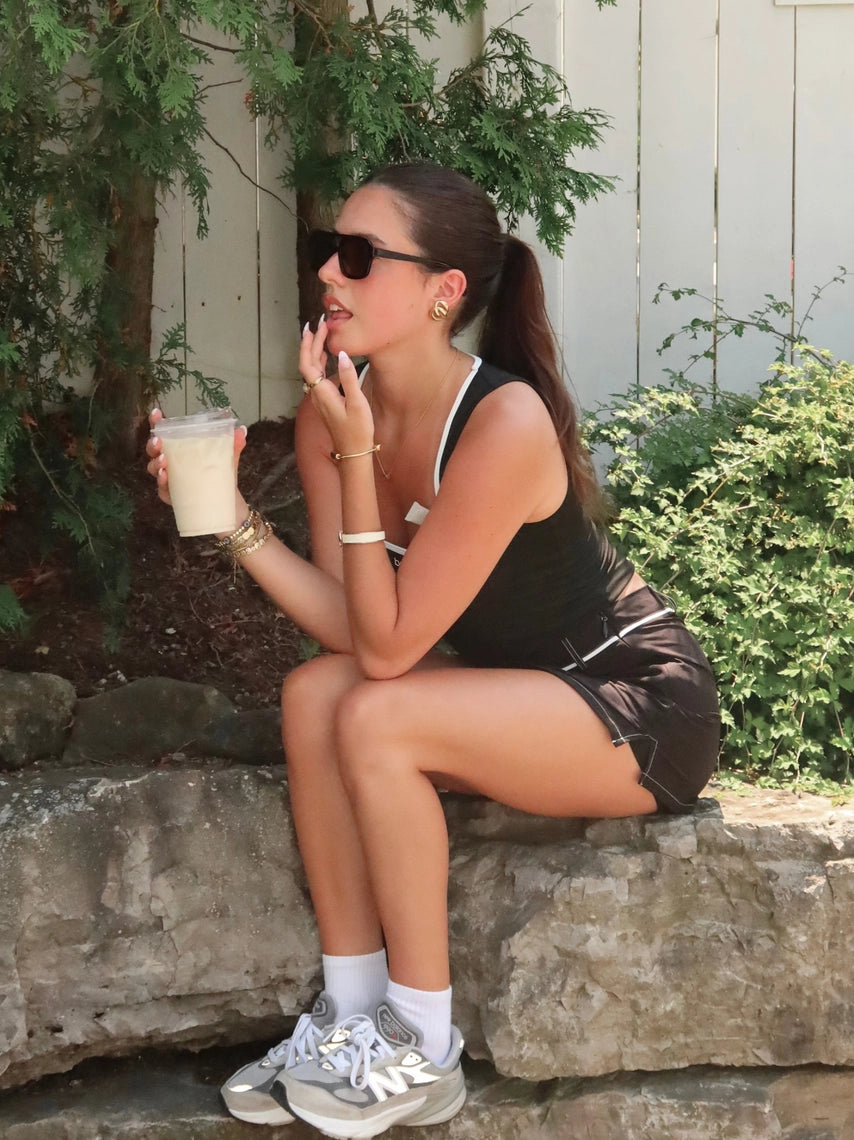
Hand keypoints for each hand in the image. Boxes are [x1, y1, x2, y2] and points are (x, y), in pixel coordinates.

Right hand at [145, 408, 247, 508]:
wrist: (224, 502)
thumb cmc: (219, 475)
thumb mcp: (226, 458)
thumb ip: (233, 445)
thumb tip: (241, 430)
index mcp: (180, 448)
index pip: (164, 432)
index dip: (156, 422)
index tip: (156, 413)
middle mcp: (170, 461)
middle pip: (153, 450)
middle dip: (153, 445)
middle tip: (159, 442)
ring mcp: (168, 478)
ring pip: (153, 469)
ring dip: (155, 463)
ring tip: (164, 461)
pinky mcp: (171, 495)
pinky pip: (162, 489)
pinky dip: (162, 483)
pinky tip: (166, 478)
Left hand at [299, 319, 373, 456]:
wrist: (353, 453)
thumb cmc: (357, 431)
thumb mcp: (357, 404)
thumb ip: (349, 378)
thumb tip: (342, 354)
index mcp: (322, 393)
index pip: (308, 363)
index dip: (308, 344)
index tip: (314, 327)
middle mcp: (316, 395)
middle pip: (308, 364)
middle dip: (312, 343)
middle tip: (320, 325)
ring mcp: (319, 399)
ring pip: (312, 370)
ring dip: (315, 352)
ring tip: (321, 335)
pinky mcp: (325, 402)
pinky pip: (318, 377)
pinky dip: (321, 363)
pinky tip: (328, 357)